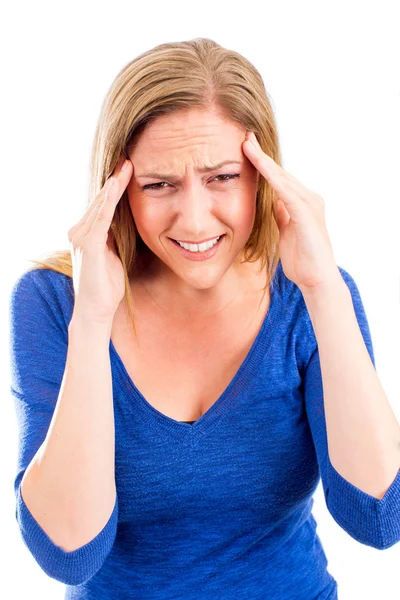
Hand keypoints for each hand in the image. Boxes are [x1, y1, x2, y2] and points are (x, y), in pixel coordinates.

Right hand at [67, 155, 132, 323]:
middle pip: (101, 200)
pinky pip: (100, 219)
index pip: (104, 205)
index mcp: (88, 233)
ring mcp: (82, 237)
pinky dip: (108, 202)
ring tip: (125, 167)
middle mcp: (80, 231)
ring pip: (100, 205)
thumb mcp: (115, 255)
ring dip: (113, 186)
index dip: (116, 187)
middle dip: (115, 180)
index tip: (129, 169)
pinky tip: (115, 187)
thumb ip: (117, 237)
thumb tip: (128, 222)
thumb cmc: (107, 286)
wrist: (96, 310)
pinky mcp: (88, 245)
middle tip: (129, 160)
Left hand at [242, 131, 339, 294]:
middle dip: (262, 155)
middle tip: (244, 136)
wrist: (316, 280)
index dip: (263, 163)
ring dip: (264, 160)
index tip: (246, 148)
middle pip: (280, 172)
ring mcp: (309, 204)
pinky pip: (285, 190)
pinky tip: (259, 165)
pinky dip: (272, 177)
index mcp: (301, 203)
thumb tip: (275, 203)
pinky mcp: (306, 213)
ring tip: (247, 145)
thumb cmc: (302, 260)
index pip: (279, 178)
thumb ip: (282, 216)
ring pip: (282, 177)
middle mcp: (308, 198)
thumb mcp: (286, 233)